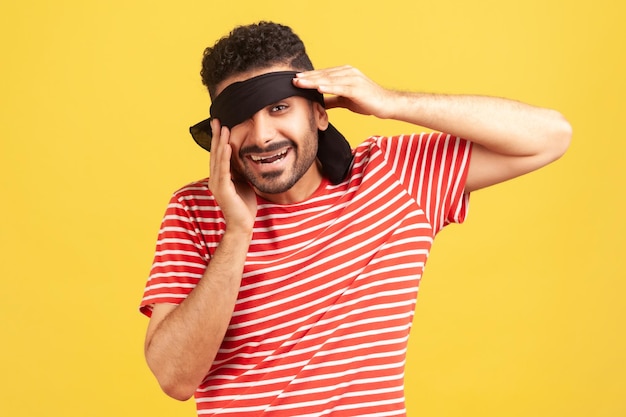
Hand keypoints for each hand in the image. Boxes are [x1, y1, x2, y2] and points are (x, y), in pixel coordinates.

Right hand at [208, 119, 256, 233]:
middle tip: (217, 120)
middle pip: (215, 153)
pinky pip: (224, 170)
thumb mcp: (243, 183)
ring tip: (223, 128)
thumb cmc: (244, 206)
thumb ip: (240, 171)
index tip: (220, 124)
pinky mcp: (223, 190)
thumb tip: (244, 157)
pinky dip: (225, 157)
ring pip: (218, 159)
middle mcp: (215, 179)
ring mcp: (217, 184)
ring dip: (221, 142)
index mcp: (219, 177)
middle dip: (217, 136)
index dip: (219, 139)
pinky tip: (227, 146)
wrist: (243, 225)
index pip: (218, 154)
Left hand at [293, 65, 397, 118]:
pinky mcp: (357, 88)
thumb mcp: (346, 100)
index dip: (310, 76)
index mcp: (345, 73)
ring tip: (301, 82)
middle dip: (308, 77)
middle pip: (324, 74)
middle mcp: (348, 73)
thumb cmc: (368, 102)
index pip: (324, 74)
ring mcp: (353, 79)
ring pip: (329, 79)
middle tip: (293, 79)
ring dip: (314, 80)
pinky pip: (340, 87)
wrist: (387, 104)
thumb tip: (319, 103)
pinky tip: (318, 87)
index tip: (296, 79)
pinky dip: (329, 87)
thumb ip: (332, 99)